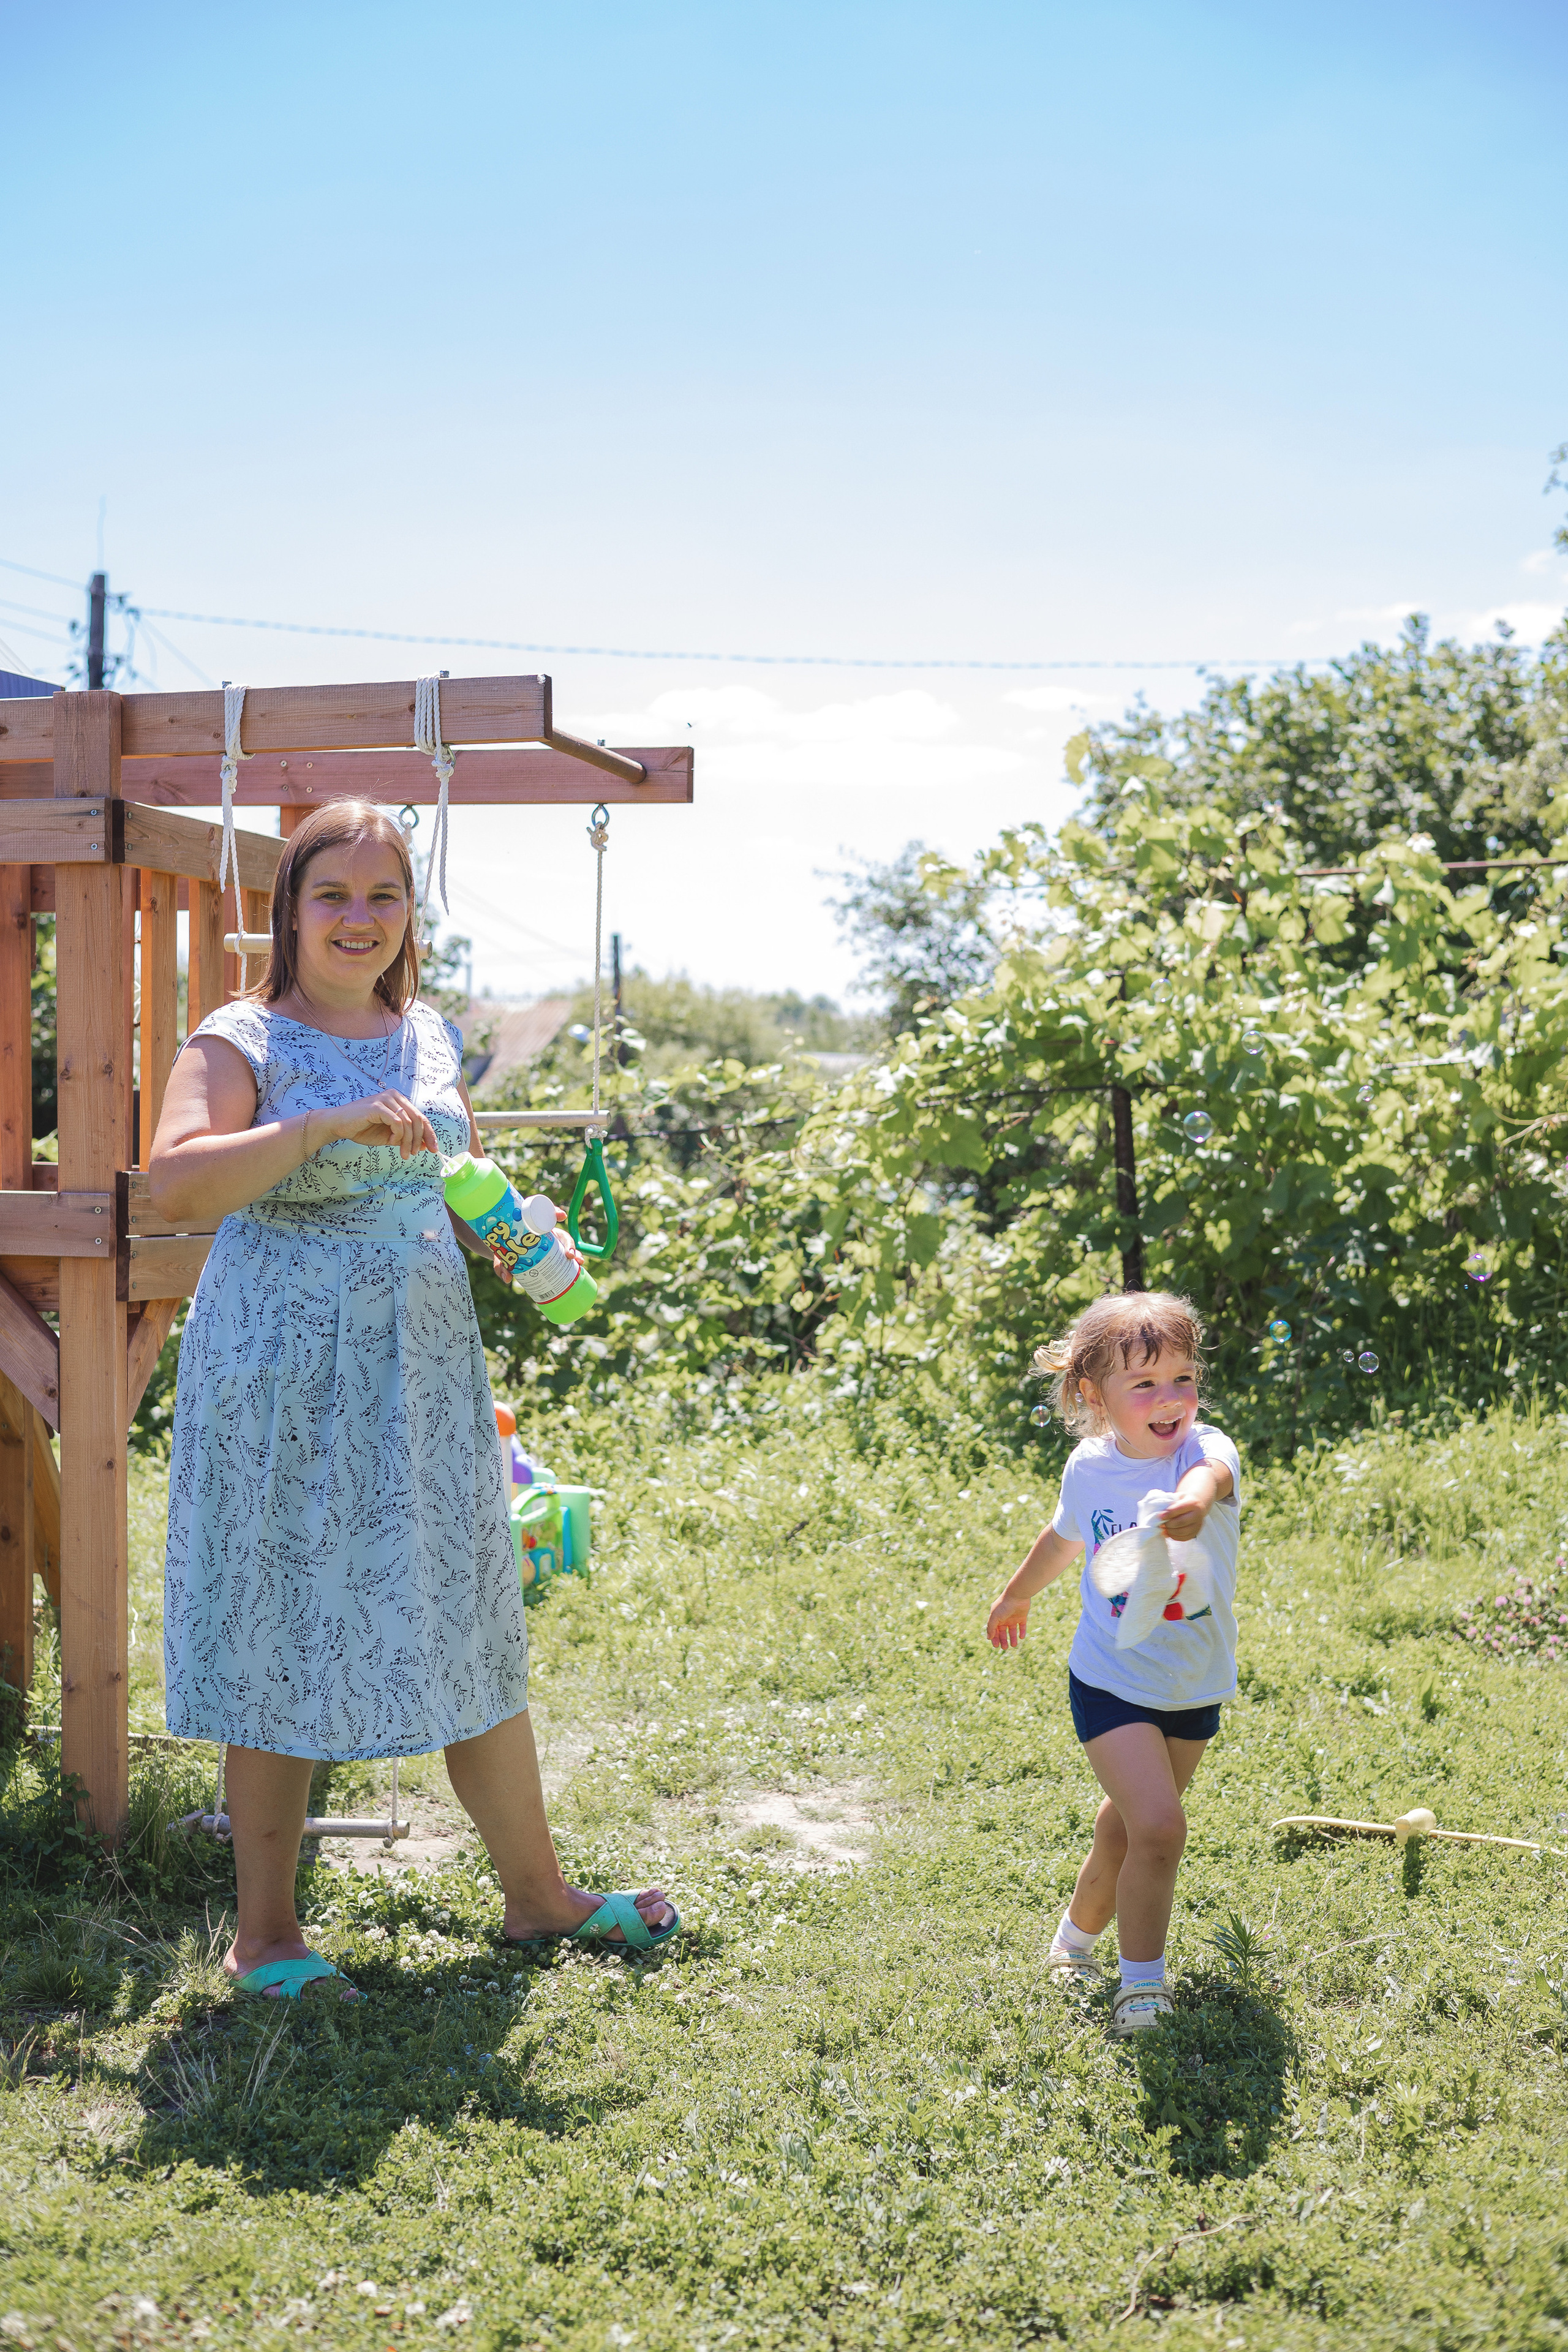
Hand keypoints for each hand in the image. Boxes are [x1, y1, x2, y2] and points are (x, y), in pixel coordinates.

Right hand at [306, 1091, 438, 1161]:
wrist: (338, 1125)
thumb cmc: (362, 1129)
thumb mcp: (389, 1136)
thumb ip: (406, 1138)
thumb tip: (427, 1145)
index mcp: (399, 1101)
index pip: (421, 1117)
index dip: (429, 1134)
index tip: (434, 1149)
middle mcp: (394, 1096)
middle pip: (418, 1119)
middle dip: (420, 1140)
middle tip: (415, 1154)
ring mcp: (386, 1099)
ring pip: (409, 1122)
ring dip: (408, 1141)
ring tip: (403, 1153)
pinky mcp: (377, 1106)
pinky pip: (397, 1122)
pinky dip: (398, 1135)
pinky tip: (391, 1142)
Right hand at [987, 1590, 1031, 1649]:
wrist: (1017, 1595)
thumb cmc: (1004, 1605)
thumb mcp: (995, 1617)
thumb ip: (991, 1627)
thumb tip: (988, 1638)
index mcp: (996, 1617)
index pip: (994, 1630)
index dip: (995, 1638)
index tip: (996, 1646)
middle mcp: (1004, 1618)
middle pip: (1003, 1632)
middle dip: (1003, 1640)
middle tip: (1005, 1648)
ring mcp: (1013, 1617)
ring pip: (1013, 1631)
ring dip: (1013, 1638)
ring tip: (1014, 1645)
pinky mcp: (1022, 1617)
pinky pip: (1022, 1626)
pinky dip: (1022, 1632)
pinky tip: (1021, 1637)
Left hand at [1159, 1481, 1212, 1542]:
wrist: (1196, 1506)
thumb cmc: (1183, 1501)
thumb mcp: (1177, 1497)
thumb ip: (1170, 1503)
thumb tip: (1159, 1512)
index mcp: (1192, 1503)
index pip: (1180, 1509)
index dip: (1169, 1513)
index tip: (1159, 1516)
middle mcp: (1197, 1514)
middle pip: (1181, 1522)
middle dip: (1168, 1524)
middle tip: (1160, 1523)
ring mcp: (1198, 1525)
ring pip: (1182, 1532)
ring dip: (1170, 1531)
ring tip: (1163, 1528)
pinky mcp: (1196, 1533)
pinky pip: (1184, 1538)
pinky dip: (1174, 1536)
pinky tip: (1167, 1532)